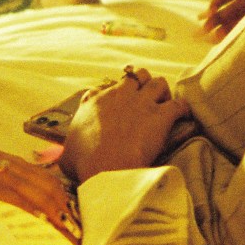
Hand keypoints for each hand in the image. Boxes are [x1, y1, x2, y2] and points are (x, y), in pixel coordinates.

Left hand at [0, 111, 81, 244]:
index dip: (30, 208)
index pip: (5, 190)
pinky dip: (48, 185)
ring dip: (57, 199)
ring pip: (34, 177)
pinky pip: (28, 171)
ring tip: (77, 223)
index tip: (52, 225)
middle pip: (30, 185)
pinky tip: (61, 200)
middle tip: (77, 235)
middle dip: (55, 209)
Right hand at [61, 66, 190, 183]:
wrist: (106, 168)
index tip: (118, 104)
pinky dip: (183, 109)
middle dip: (143, 85)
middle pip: (137, 76)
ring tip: (164, 104)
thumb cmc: (85, 163)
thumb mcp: (67, 153)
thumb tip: (62, 157)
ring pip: (159, 82)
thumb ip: (68, 148)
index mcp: (96, 102)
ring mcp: (142, 104)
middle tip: (146, 100)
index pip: (106, 87)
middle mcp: (120, 96)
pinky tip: (183, 116)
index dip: (115, 94)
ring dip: (163, 93)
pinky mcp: (161, 116)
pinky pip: (179, 104)